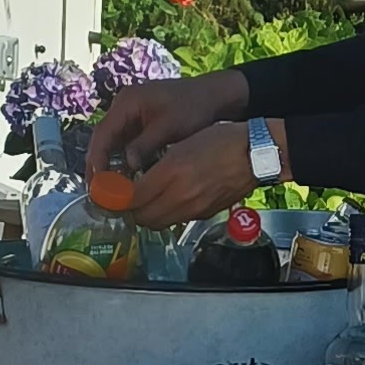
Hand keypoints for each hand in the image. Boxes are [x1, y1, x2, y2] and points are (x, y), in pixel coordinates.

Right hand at [88, 68, 245, 179]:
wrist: (211, 96)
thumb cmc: (193, 108)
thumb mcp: (169, 127)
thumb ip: (146, 144)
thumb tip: (128, 166)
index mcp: (127, 102)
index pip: (103, 132)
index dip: (97, 157)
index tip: (97, 181)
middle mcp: (122, 106)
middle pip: (102, 138)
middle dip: (97, 163)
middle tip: (96, 191)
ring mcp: (129, 114)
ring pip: (110, 142)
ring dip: (106, 164)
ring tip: (104, 190)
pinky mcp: (137, 123)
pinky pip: (122, 143)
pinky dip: (120, 160)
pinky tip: (120, 179)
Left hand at [125, 119, 255, 228]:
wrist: (255, 154)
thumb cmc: (220, 140)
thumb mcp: (182, 144)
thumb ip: (157, 165)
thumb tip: (137, 182)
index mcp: (172, 173)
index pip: (132, 197)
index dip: (116, 198)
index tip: (109, 193)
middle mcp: (181, 196)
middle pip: (142, 217)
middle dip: (128, 210)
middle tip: (124, 198)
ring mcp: (194, 209)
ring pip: (158, 223)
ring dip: (146, 216)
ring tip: (144, 201)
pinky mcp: (204, 214)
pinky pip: (176, 221)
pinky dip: (166, 215)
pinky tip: (167, 202)